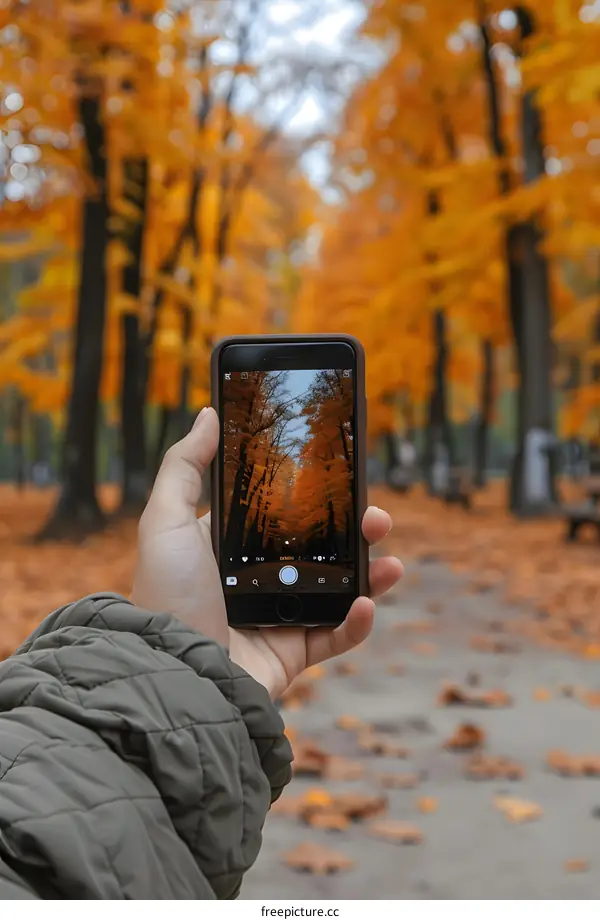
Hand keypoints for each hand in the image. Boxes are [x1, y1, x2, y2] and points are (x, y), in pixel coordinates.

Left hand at [132, 407, 402, 698]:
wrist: (175, 677)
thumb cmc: (167, 596)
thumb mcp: (165, 520)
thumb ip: (185, 466)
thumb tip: (208, 414)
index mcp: (227, 549)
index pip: (278, 515)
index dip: (312, 497)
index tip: (340, 478)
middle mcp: (253, 582)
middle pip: (317, 549)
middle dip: (353, 532)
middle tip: (375, 517)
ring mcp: (275, 617)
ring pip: (336, 590)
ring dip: (370, 574)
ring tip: (389, 561)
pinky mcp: (291, 654)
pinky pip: (336, 636)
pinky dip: (357, 622)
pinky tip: (365, 604)